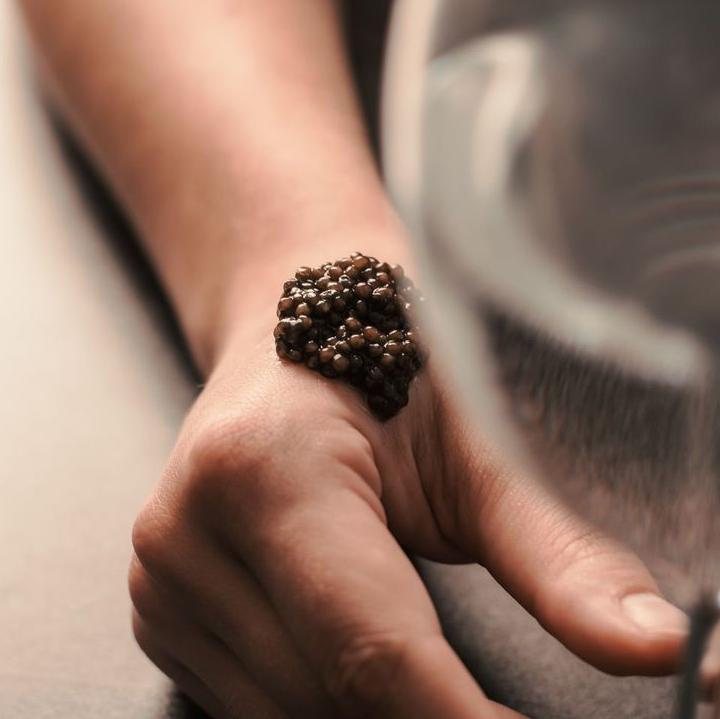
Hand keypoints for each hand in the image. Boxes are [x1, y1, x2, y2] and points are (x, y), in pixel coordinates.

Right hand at [129, 333, 687, 718]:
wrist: (296, 334)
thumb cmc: (386, 362)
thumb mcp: (473, 443)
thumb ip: (556, 553)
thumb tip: (653, 643)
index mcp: (264, 469)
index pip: (373, 648)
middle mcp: (187, 530)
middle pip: (330, 695)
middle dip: (428, 714)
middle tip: (493, 701)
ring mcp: (160, 575)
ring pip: (288, 713)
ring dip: (374, 708)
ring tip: (423, 655)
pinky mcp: (156, 603)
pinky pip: (252, 701)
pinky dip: (321, 696)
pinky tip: (355, 646)